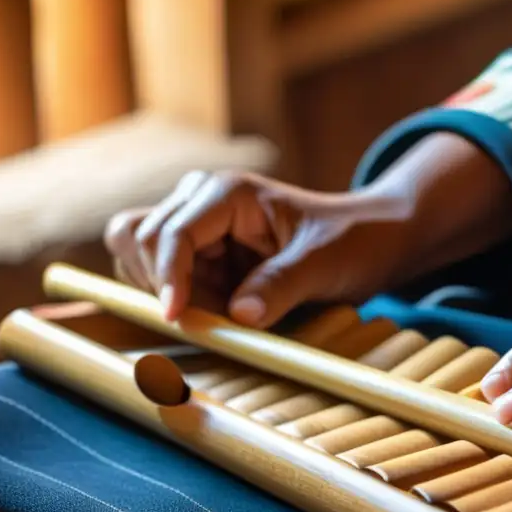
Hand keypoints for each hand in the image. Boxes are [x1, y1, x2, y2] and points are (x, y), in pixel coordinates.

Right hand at [104, 133, 511, 327]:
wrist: (373, 240)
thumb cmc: (354, 240)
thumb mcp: (324, 263)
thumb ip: (282, 285)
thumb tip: (239, 316)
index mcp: (229, 193)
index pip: (172, 232)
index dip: (167, 276)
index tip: (178, 319)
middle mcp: (201, 202)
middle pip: (138, 239)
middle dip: (163, 284)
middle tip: (212, 318)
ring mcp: (198, 228)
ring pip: (138, 258)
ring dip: (164, 292)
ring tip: (218, 313)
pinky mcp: (202, 257)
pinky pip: (163, 279)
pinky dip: (178, 301)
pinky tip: (217, 313)